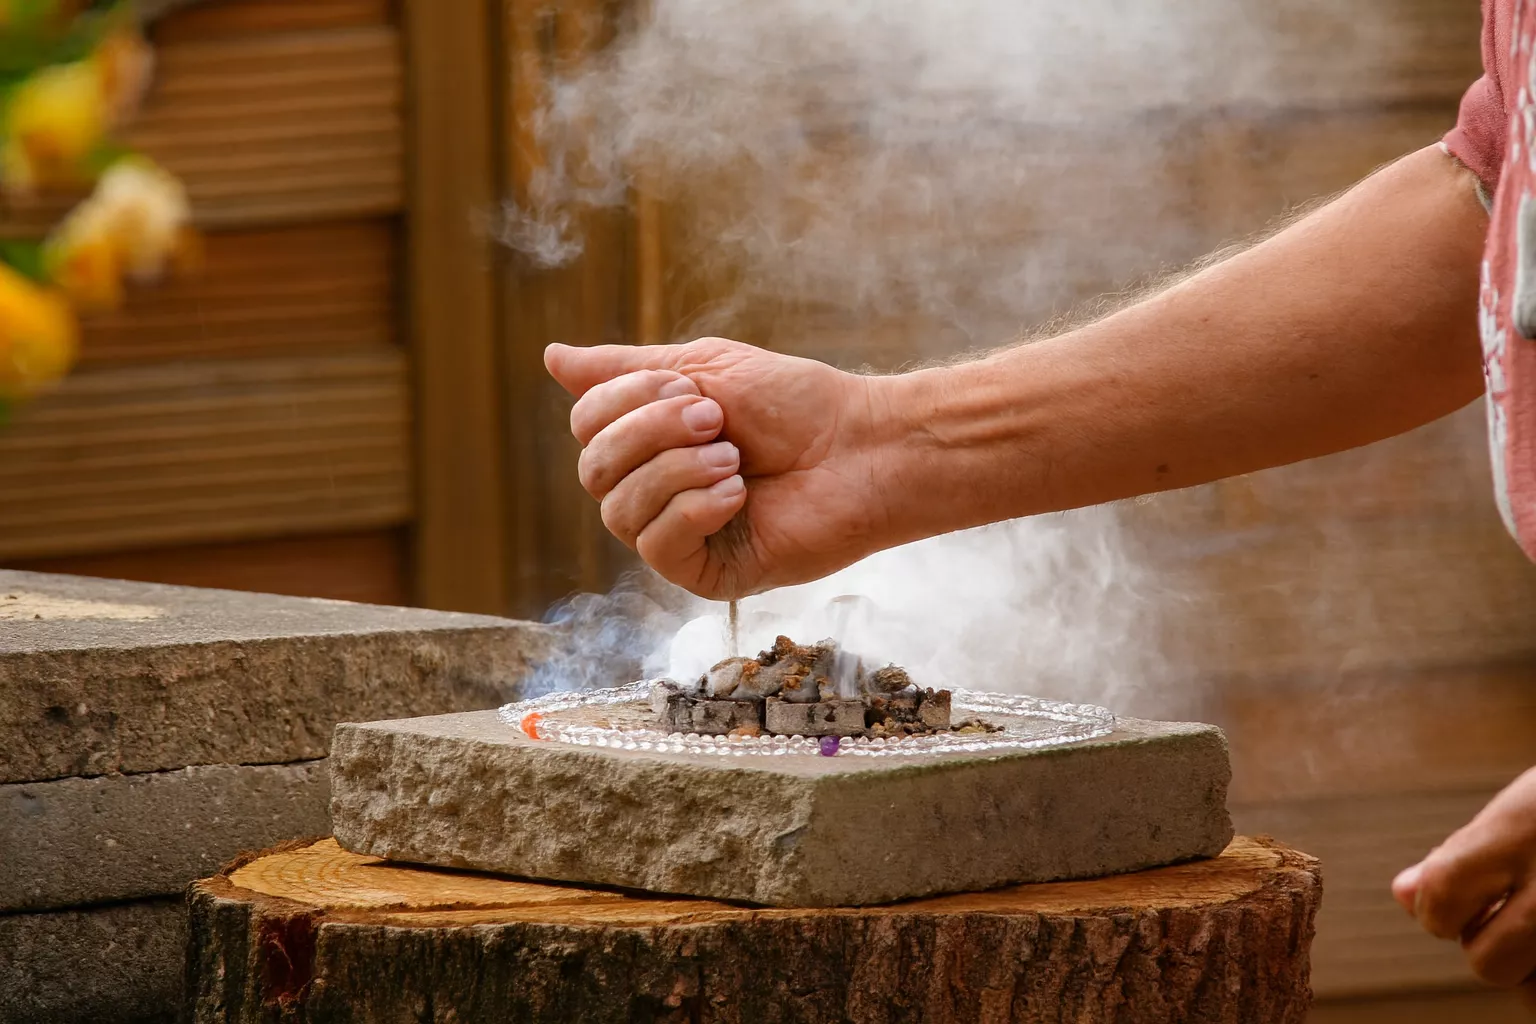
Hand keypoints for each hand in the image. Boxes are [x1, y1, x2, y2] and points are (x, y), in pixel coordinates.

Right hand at [545, 337, 893, 598]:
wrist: (860, 447)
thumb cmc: (795, 405)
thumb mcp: (703, 369)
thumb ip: (626, 370)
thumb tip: (551, 357)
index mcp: (651, 443)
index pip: (587, 428)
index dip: (624, 402)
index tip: (691, 389)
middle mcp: (656, 491)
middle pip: (594, 471)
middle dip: (651, 435)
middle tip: (716, 420)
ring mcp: (680, 536)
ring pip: (619, 512)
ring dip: (678, 472)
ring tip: (733, 458)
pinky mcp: (707, 574)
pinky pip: (658, 548)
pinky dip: (694, 510)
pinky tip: (738, 496)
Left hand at [1393, 767, 1535, 999]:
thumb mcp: (1522, 807)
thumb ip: (1460, 855)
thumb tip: (1403, 894)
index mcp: (1520, 833)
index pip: (1442, 896)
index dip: (1436, 910)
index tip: (1452, 903)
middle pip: (1488, 963)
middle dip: (1489, 946)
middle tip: (1514, 913)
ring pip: (1535, 997)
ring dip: (1532, 973)